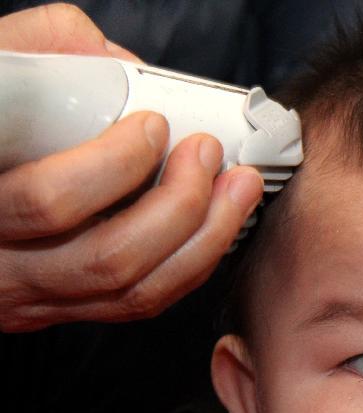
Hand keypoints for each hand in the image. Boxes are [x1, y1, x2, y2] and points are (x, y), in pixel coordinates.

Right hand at [0, 4, 263, 331]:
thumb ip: (43, 54)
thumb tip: (116, 62)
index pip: (51, 201)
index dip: (117, 165)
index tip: (154, 125)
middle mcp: (3, 264)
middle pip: (110, 258)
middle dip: (181, 205)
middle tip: (208, 153)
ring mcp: (32, 295)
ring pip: (134, 292)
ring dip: (204, 240)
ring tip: (240, 190)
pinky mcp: (59, 309)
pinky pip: (137, 304)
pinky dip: (189, 265)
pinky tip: (216, 227)